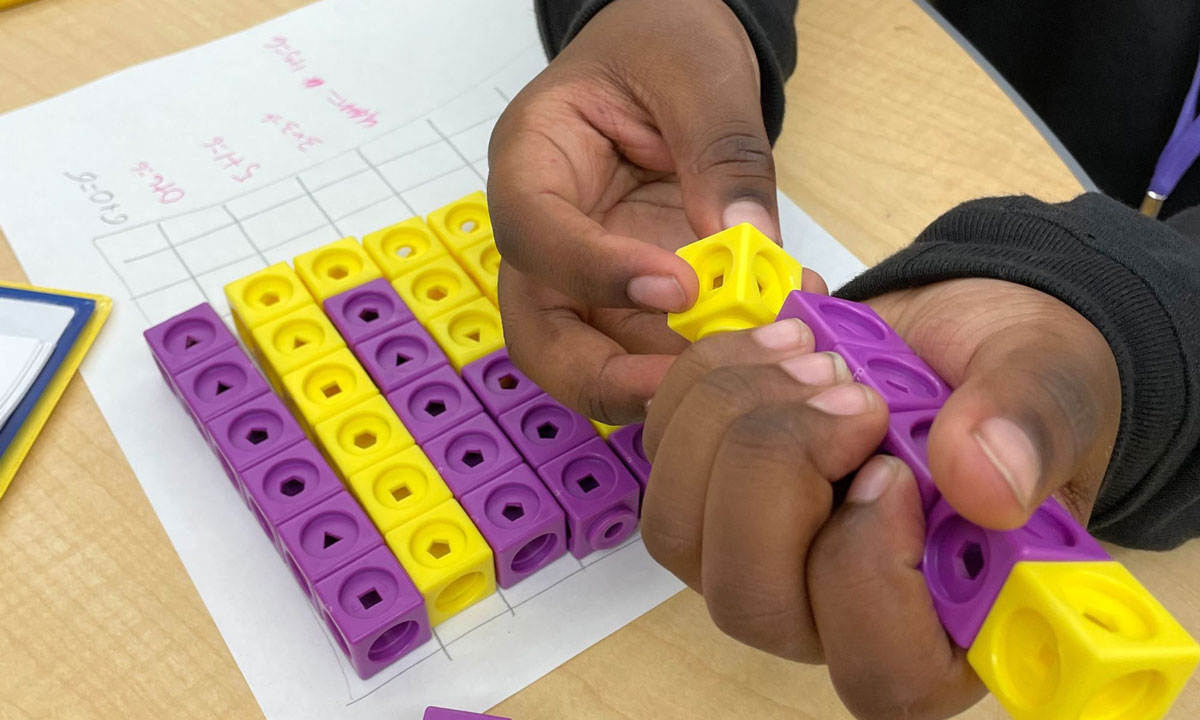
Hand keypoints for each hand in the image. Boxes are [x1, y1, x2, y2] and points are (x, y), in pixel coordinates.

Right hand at [488, 0, 823, 423]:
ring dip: (666, 383)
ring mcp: (588, 276)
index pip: (532, 231)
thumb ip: (721, 150)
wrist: (675, 49)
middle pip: (539, 333)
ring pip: (594, 361)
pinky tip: (771, 340)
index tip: (675, 288)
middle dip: (604, 377)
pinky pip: (658, 349)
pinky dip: (709, 362)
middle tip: (687, 388)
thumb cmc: (663, 39)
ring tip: (748, 368)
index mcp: (533, 160)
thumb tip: (747, 239)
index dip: (592, 272)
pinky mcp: (634, 298)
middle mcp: (547, 234)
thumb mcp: (698, 71)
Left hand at [640, 278, 1120, 719]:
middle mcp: (831, 609)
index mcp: (942, 622)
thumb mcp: (1052, 383)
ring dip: (731, 418)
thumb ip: (1031, 428)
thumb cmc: (1008, 380)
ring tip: (812, 350)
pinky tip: (776, 337)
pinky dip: (705, 379)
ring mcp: (757, 554)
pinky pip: (659, 452)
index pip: (882, 674)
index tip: (895, 473)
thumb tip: (983, 484)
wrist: (951, 334)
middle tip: (850, 389)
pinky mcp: (707, 489)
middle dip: (779, 472)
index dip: (868, 580)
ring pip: (679, 530)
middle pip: (750, 602)